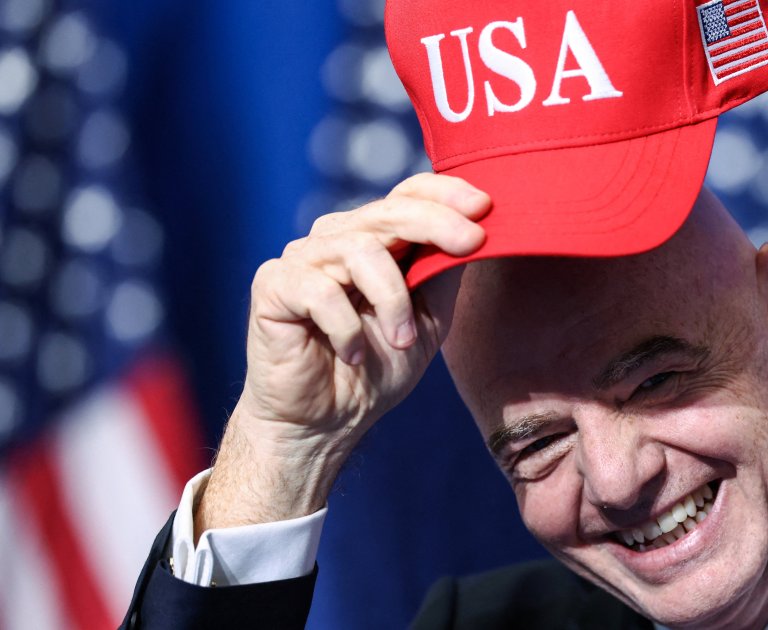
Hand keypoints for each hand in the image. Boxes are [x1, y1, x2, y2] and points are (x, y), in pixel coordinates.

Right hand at [196, 173, 489, 533]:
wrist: (326, 422)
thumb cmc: (377, 368)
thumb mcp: (429, 318)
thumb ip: (445, 272)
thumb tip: (482, 230)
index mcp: (376, 239)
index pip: (409, 194)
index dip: (446, 192)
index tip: (486, 206)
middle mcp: (338, 238)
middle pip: (389, 211)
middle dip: (436, 223)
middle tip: (472, 242)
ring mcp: (303, 258)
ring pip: (358, 249)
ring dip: (392, 298)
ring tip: (401, 341)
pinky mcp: (273, 285)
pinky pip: (319, 289)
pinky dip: (345, 326)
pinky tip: (350, 354)